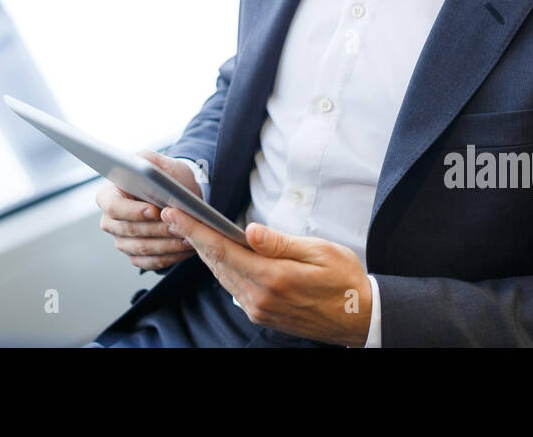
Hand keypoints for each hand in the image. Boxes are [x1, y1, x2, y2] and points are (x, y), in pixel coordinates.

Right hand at [95, 151, 200, 270]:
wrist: (177, 193)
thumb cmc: (164, 175)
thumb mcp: (156, 161)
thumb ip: (146, 161)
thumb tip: (143, 171)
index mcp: (108, 195)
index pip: (114, 207)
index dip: (133, 211)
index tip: (155, 210)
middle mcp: (110, 221)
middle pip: (130, 230)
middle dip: (157, 229)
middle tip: (179, 225)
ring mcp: (121, 240)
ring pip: (143, 248)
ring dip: (167, 244)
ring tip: (187, 237)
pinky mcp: (135, 256)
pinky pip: (151, 262)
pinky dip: (170, 257)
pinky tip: (187, 248)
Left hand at [161, 209, 372, 346]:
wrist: (360, 318)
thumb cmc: (345, 280)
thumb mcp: (320, 252)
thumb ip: (280, 243)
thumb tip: (249, 231)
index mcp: (274, 278)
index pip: (223, 250)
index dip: (195, 231)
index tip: (175, 215)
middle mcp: (260, 297)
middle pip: (216, 263)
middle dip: (192, 238)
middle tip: (172, 216)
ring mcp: (259, 309)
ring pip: (222, 276)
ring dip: (204, 253)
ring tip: (188, 230)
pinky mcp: (262, 314)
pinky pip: (233, 287)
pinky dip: (220, 268)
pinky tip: (215, 253)